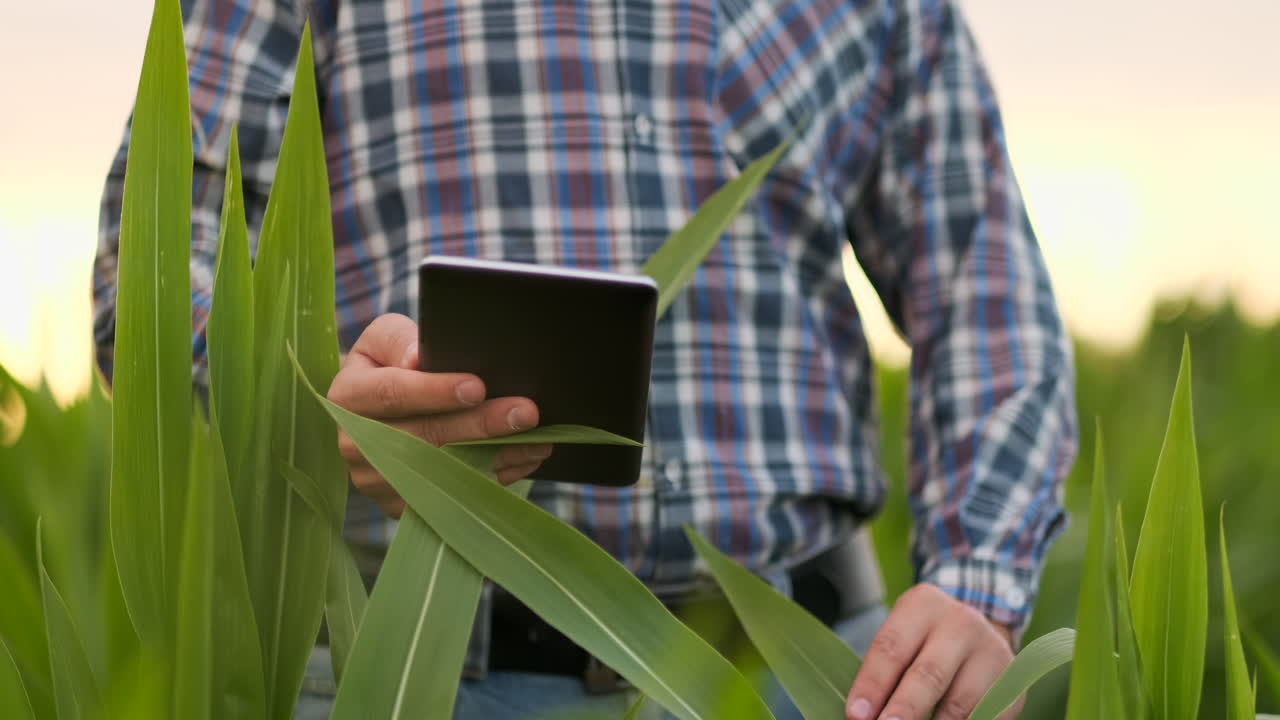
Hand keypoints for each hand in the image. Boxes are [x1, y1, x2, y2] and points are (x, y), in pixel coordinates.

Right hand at [327, 313, 551, 516]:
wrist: (370, 413)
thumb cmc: (385, 366)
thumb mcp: (383, 340)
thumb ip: (399, 341)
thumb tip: (420, 358)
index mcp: (347, 397)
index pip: (392, 394)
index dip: (435, 391)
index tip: (478, 386)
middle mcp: (354, 446)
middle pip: (424, 438)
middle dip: (479, 425)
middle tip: (525, 413)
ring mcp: (376, 482)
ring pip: (443, 473)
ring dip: (496, 456)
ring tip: (537, 439)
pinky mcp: (399, 507)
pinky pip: (451, 498)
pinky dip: (493, 478)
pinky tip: (523, 459)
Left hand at [846, 583, 1018, 719]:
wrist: (978, 632)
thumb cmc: (923, 642)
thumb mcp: (904, 640)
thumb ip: (886, 673)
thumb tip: (866, 712)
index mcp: (923, 605)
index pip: (891, 648)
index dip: (872, 684)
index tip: (856, 714)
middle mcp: (960, 621)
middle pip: (928, 674)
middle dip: (905, 709)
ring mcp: (992, 650)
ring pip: (959, 704)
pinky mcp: (1013, 680)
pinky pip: (985, 715)